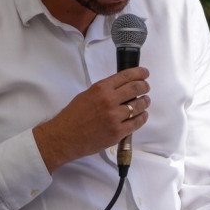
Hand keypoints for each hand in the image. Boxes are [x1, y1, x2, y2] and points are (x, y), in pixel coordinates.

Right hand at [33, 67, 150, 172]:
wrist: (64, 137)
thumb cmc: (72, 117)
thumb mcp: (86, 95)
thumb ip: (103, 91)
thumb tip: (120, 89)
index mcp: (100, 88)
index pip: (126, 76)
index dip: (139, 73)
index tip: (145, 73)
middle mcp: (109, 100)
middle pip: (136, 88)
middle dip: (144, 86)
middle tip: (146, 87)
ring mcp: (114, 117)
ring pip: (139, 105)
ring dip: (145, 102)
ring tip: (145, 102)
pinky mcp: (118, 132)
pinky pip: (137, 122)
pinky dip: (142, 118)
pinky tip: (142, 116)